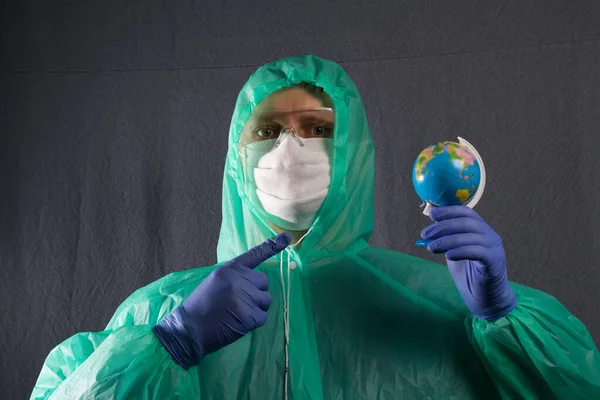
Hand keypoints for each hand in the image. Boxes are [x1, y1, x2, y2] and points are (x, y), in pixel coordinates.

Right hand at [153, 233, 290, 368]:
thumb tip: (254, 281)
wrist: (189, 329)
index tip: (286, 238)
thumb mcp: (215, 281)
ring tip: (238, 313)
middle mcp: (240, 280)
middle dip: (256, 292)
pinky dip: (254, 322)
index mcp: (230, 269)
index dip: (272, 246)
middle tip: (239, 302)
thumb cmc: (200, 306)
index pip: (255, 255)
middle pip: (264, 282)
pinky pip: (263, 317)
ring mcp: (245, 297)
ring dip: (257, 307)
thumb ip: (234, 277)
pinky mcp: (250, 315)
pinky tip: (239, 323)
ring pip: (266, 300)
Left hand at [420, 206, 516, 320]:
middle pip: (466, 223)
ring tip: (431, 247)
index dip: (448, 211)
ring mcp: (494, 249)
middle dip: (443, 226)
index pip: (466, 213)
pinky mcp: (494, 263)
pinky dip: (461, 251)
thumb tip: (428, 231)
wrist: (485, 299)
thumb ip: (446, 240)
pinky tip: (448, 256)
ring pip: (470, 237)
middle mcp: (490, 236)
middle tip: (425, 234)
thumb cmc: (469, 274)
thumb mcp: (454, 252)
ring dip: (447, 240)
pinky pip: (478, 252)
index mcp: (481, 230)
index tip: (431, 214)